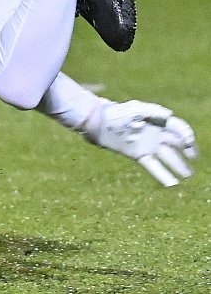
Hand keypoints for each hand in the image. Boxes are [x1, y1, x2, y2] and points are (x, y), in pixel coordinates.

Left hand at [82, 100, 197, 185]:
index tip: (188, 141)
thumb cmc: (118, 112)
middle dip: (188, 150)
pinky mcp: (139, 155)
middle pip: (177, 144)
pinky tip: (173, 184)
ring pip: (168, 157)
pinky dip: (163, 175)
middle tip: (194, 157)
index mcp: (158, 121)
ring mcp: (148, 146)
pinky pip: (154, 166)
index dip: (186, 134)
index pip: (179, 128)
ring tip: (188, 175)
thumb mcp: (135, 108)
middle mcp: (156, 135)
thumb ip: (153, 110)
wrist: (99, 123)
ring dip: (179, 166)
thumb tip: (170, 114)